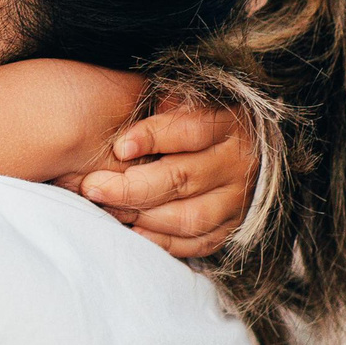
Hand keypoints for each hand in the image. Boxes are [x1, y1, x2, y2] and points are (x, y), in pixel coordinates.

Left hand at [71, 95, 256, 258]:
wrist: (252, 149)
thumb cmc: (204, 120)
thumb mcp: (190, 102)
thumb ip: (163, 109)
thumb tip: (124, 130)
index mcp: (229, 124)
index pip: (190, 131)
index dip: (152, 138)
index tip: (118, 148)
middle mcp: (237, 164)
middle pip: (183, 178)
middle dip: (132, 186)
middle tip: (94, 186)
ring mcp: (238, 200)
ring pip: (190, 217)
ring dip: (143, 216)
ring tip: (108, 207)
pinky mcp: (233, 226)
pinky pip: (198, 242)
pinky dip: (164, 240)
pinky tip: (135, 229)